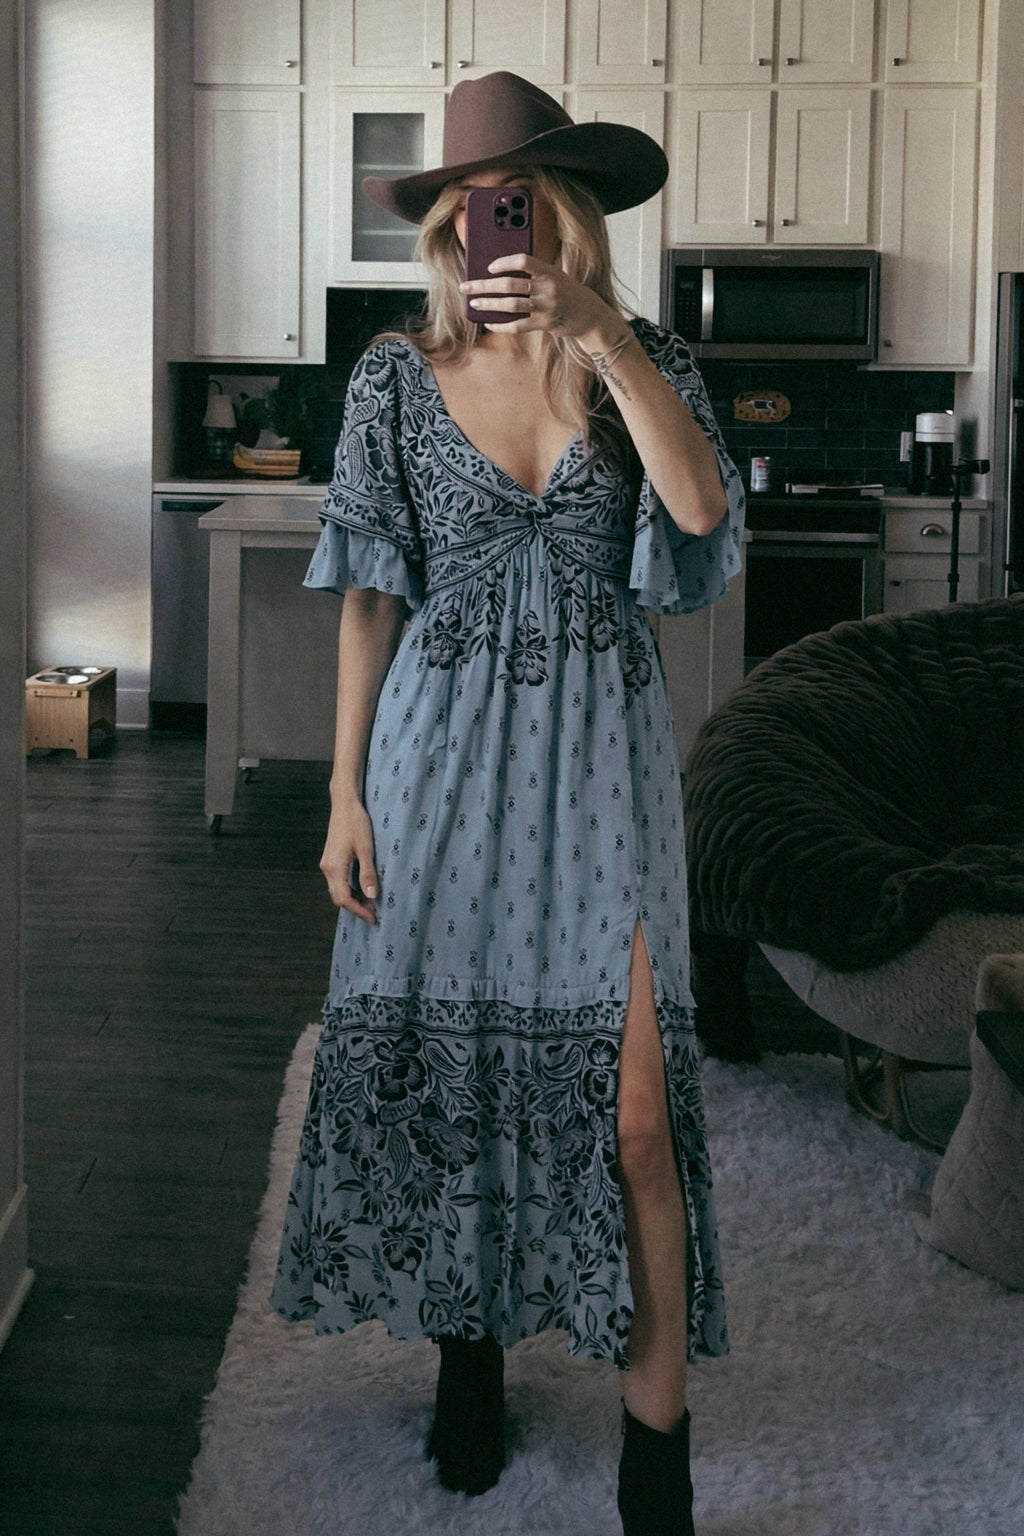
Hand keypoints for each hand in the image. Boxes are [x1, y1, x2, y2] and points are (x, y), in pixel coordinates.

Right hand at [320, 794, 379, 923]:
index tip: (373, 917)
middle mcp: (327, 868)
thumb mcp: (366, 848)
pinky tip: (362, 888)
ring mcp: (327, 864)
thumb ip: (368, 873)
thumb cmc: (356, 822)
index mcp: (334, 868)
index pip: (344, 899)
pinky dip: (349, 889)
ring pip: (337, 890)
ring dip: (353, 899)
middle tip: (374, 913)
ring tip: (371, 903)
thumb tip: (371, 896)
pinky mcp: (330, 859)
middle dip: (356, 908)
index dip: (359, 911)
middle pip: (338, 898)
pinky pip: (337, 881)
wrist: (344, 803)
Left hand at [460, 254, 619, 343]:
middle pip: (510, 285)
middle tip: (466, 286)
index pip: (523, 261)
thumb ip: (535, 273)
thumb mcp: (556, 276)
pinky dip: (500, 325)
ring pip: (510, 305)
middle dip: (484, 285)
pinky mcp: (545, 325)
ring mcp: (546, 307)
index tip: (489, 267)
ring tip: (474, 303)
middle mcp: (548, 288)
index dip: (504, 263)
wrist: (591, 316)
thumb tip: (501, 275)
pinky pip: (517, 326)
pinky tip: (488, 322)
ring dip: (489, 304)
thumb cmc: (568, 293)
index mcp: (550, 271)